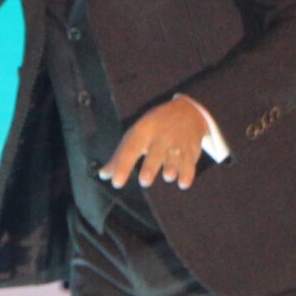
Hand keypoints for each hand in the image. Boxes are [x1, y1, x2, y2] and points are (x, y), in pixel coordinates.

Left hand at [101, 96, 218, 192]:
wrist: (187, 112)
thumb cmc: (154, 128)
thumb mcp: (136, 134)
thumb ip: (120, 157)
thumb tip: (104, 176)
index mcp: (143, 131)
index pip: (130, 149)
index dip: (122, 166)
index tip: (116, 183)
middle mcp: (160, 137)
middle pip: (155, 153)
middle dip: (150, 168)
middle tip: (144, 181)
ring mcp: (177, 143)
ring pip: (174, 159)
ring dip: (171, 170)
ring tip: (168, 176)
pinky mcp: (191, 150)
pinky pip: (190, 164)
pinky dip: (187, 175)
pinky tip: (182, 183)